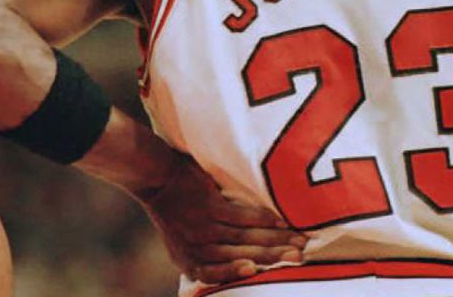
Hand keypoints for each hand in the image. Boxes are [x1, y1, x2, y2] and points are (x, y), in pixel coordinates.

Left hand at [139, 155, 305, 283]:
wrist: (153, 177)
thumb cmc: (171, 208)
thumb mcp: (180, 239)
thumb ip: (204, 253)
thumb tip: (234, 261)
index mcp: (188, 260)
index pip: (217, 275)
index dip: (239, 273)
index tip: (260, 272)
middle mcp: (196, 248)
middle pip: (242, 256)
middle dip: (274, 257)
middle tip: (299, 256)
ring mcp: (203, 227)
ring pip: (246, 238)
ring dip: (276, 240)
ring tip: (298, 241)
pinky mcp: (210, 206)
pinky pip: (243, 217)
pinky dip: (264, 220)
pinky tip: (281, 222)